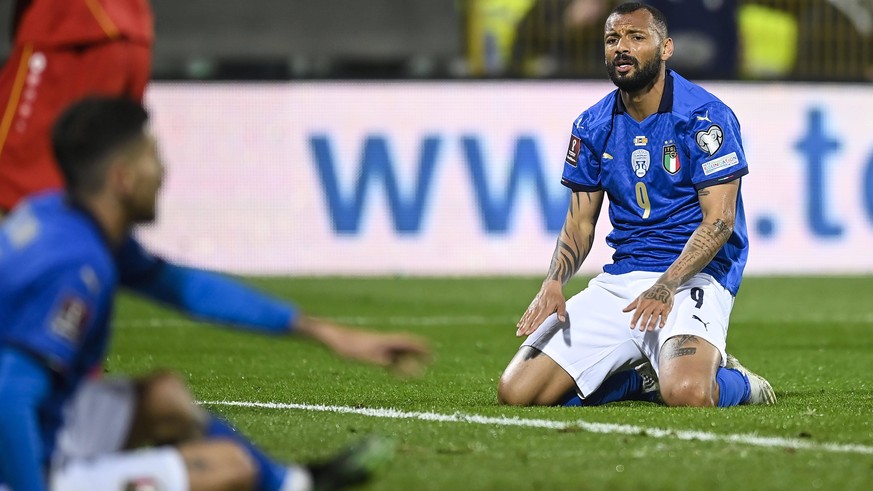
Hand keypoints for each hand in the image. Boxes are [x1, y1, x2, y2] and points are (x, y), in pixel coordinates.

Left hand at [296, 317, 430, 376]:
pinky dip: (396, 363)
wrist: (333, 337)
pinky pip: (388, 357)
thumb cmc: (348, 346)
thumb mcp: (363, 355)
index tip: (431, 353)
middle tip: (431, 360)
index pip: (407, 342)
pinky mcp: (371, 351)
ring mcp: (378, 346)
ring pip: (398, 353)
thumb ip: (377, 359)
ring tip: (417, 371)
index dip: (420, 347)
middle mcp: (384, 342)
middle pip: (406, 347)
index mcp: (385, 341)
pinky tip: (396, 371)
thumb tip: (388, 363)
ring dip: (409, 360)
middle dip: (418, 353)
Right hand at [516, 280, 566, 336]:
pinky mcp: (532, 306)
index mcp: (546, 308)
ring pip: (527, 317)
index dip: (533, 326)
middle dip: (524, 327)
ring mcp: (534, 307)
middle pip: (530, 319)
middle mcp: (538, 308)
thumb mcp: (562, 303)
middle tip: (519, 334)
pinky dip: (522, 320)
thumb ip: (561, 312)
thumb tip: (562, 320)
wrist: (550, 286)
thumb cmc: (557, 297)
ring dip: (522, 325)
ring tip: (518, 333)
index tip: (528, 332)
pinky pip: (526, 314)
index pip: (539, 319)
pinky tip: (518, 325)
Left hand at [623, 283, 674, 330]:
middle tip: (641, 329)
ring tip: (650, 329)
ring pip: (655, 315)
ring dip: (652, 322)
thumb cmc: (650, 293)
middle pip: (646, 314)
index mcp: (643, 302)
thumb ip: (632, 305)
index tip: (632, 327)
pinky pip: (665, 314)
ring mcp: (659, 305)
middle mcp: (650, 304)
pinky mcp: (666, 307)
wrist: (664, 286)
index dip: (634, 320)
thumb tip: (624, 310)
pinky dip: (663, 320)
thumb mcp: (640, 297)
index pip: (637, 312)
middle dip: (643, 322)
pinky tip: (661, 325)